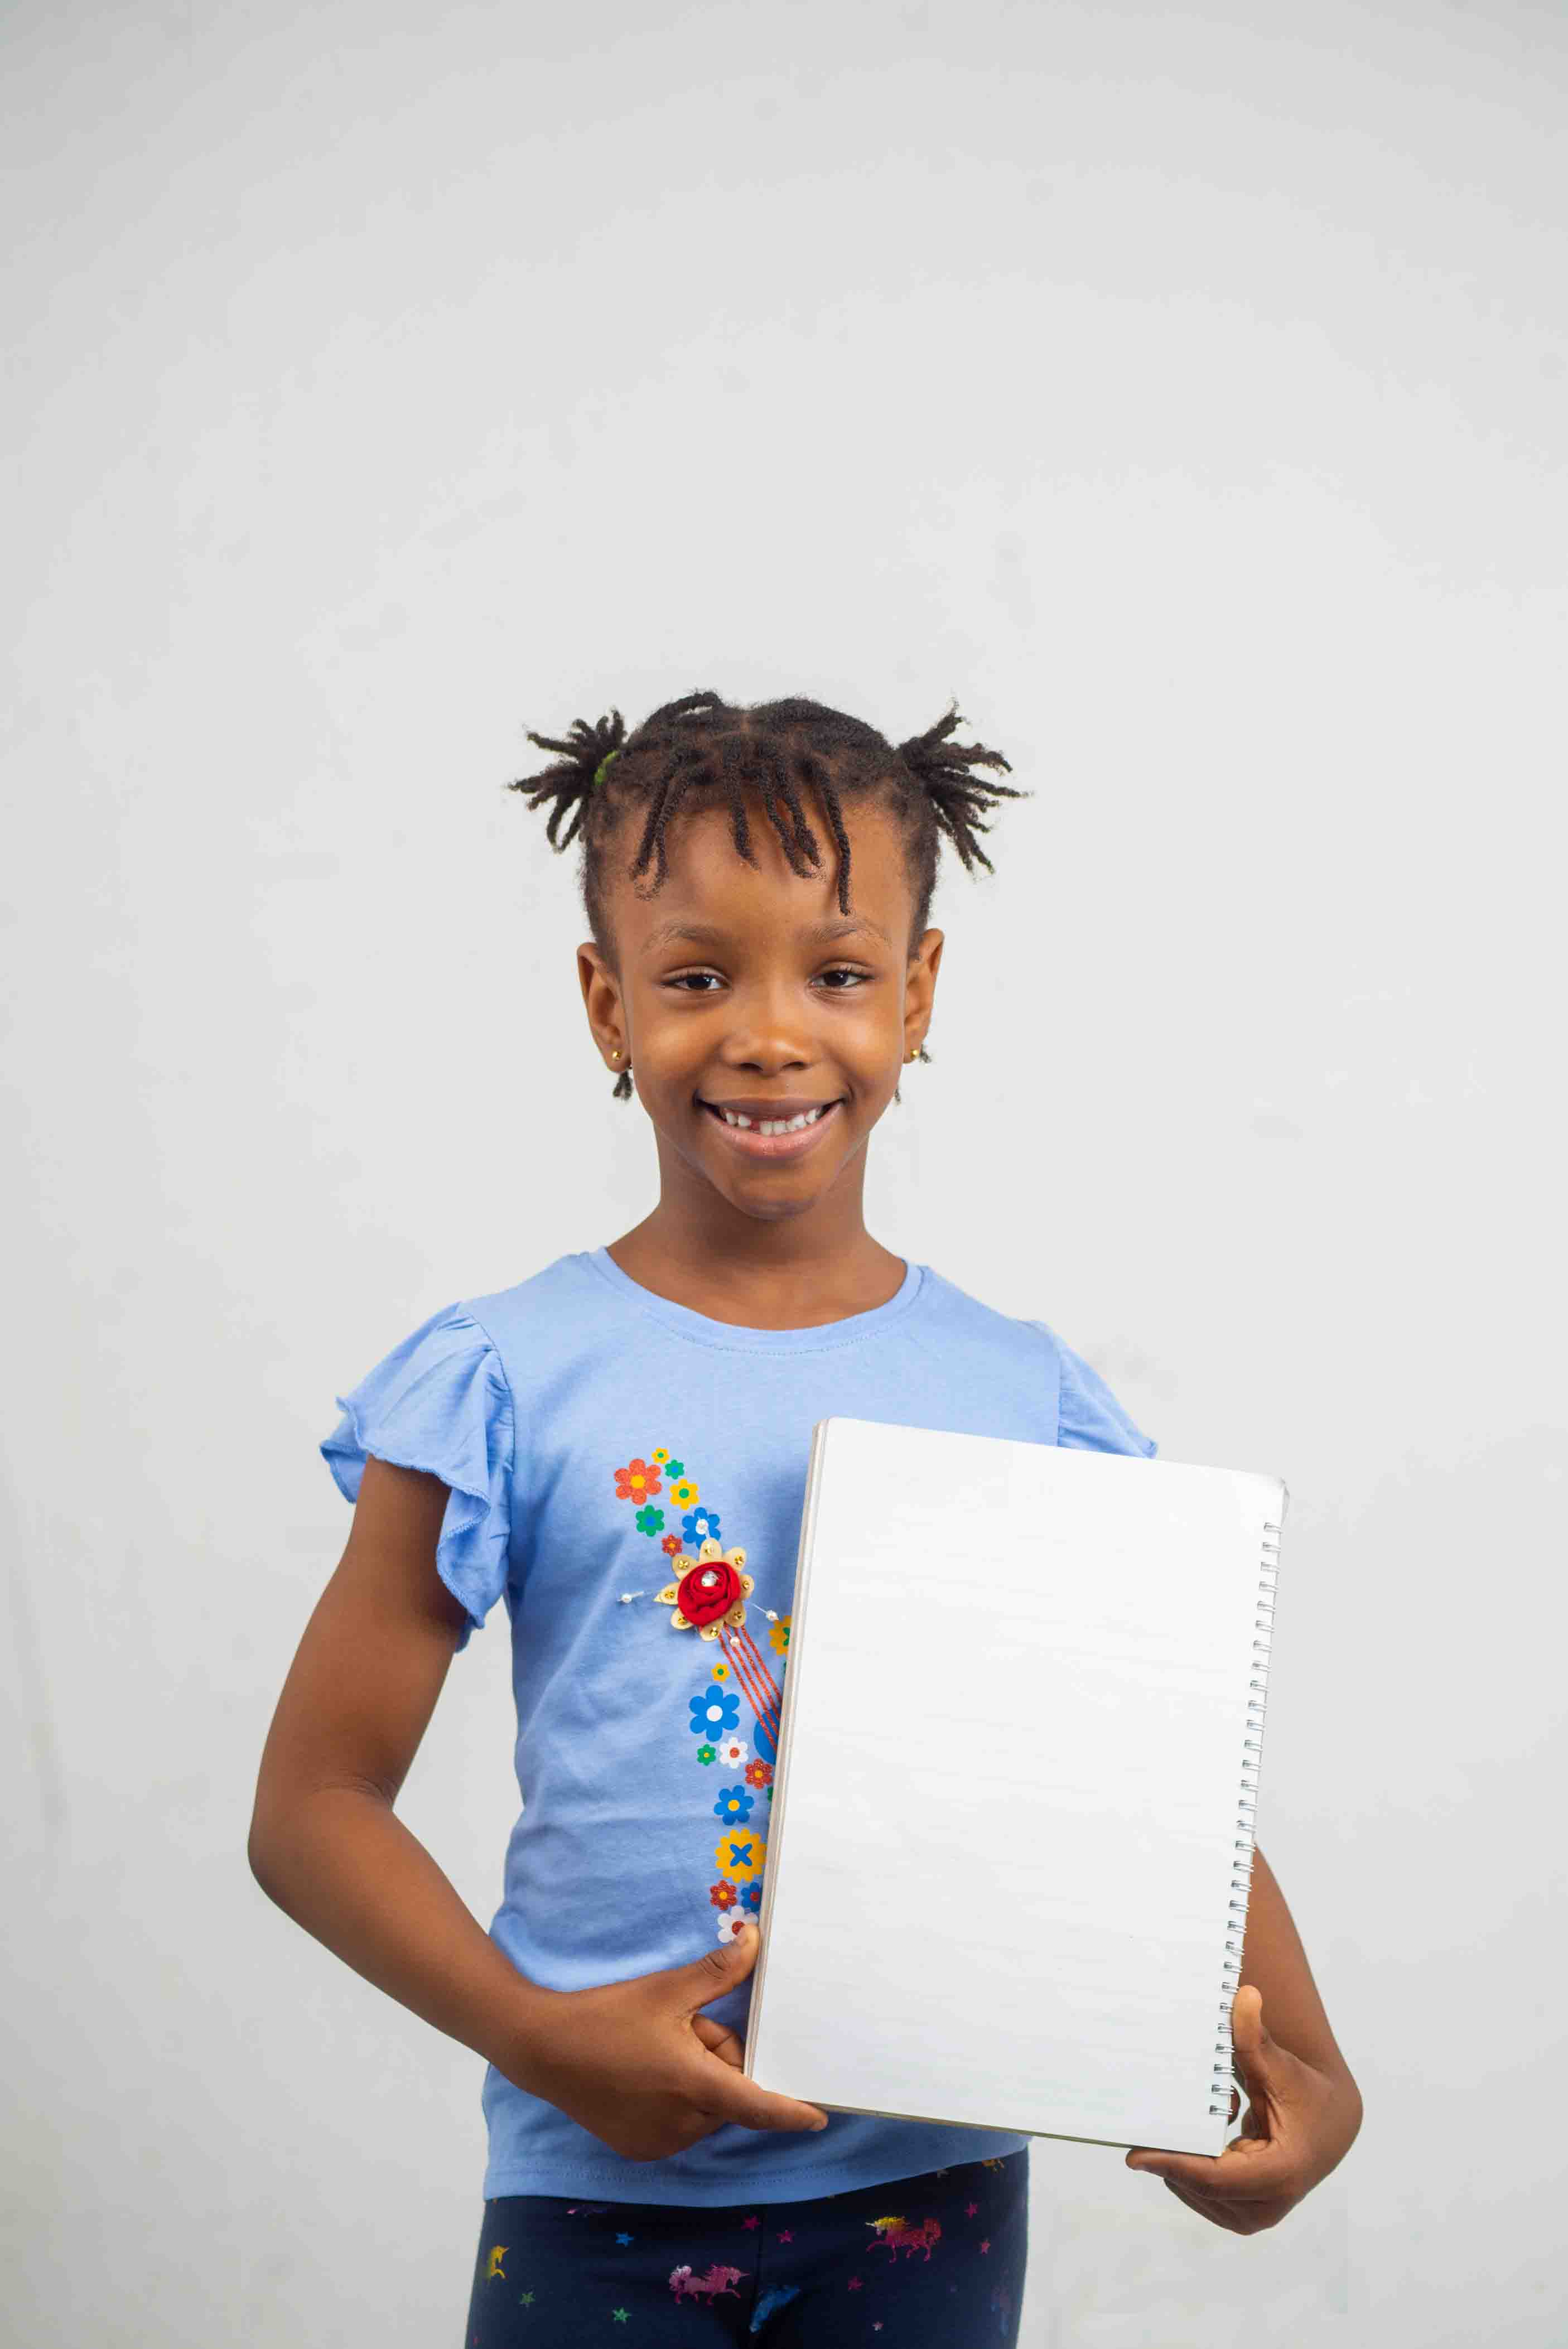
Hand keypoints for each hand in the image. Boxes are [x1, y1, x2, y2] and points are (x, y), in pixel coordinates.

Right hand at [503, 1921, 829, 2161]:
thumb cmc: (608, 2016)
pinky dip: (675, 2100)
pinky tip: (642, 2074)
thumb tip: (755, 1940)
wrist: (544, 2048)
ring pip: (704, 2109)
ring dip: (695, 2080)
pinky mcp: (639, 2149)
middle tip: (681, 2029)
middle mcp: (681, 2124)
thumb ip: (718, 1971)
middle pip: (726, 2093)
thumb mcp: (667, 1989)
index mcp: (692, 2085)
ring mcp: (659, 2142)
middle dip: (715, 2059)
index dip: (789, 2113)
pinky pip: (680, 2124)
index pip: (756, 2106)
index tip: (819, 2119)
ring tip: (655, 2049)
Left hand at [1123, 1984, 1360, 2232]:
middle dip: (1169, 2154)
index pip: (1214, 2178)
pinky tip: (1191, 2136)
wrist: (1329, 2126)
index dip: (1174, 2164)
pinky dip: (1187, 2167)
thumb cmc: (1304, 2093)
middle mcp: (1268, 2206)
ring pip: (1195, 2192)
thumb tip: (1244, 1995)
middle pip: (1200, 2186)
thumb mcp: (1280, 2066)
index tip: (1133, 2154)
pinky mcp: (1243, 2216)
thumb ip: (1256, 2038)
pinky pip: (1200, 2193)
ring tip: (1189, 2120)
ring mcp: (1255, 2216)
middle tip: (1141, 2120)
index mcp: (1281, 2174)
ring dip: (1180, 2158)